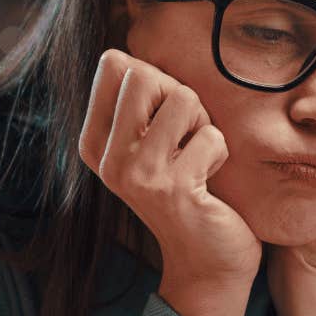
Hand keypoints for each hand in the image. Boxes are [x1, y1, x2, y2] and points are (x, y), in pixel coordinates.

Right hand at [80, 49, 259, 315]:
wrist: (206, 260)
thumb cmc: (188, 189)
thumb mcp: (152, 142)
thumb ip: (139, 101)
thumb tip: (123, 55)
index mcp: (95, 141)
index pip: (113, 63)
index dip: (154, 79)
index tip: (162, 120)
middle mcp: (108, 158)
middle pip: (145, 73)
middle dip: (180, 97)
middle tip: (185, 138)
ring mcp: (138, 174)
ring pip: (183, 98)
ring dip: (204, 126)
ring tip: (197, 160)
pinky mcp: (172, 189)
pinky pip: (211, 136)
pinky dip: (220, 154)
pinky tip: (208, 184)